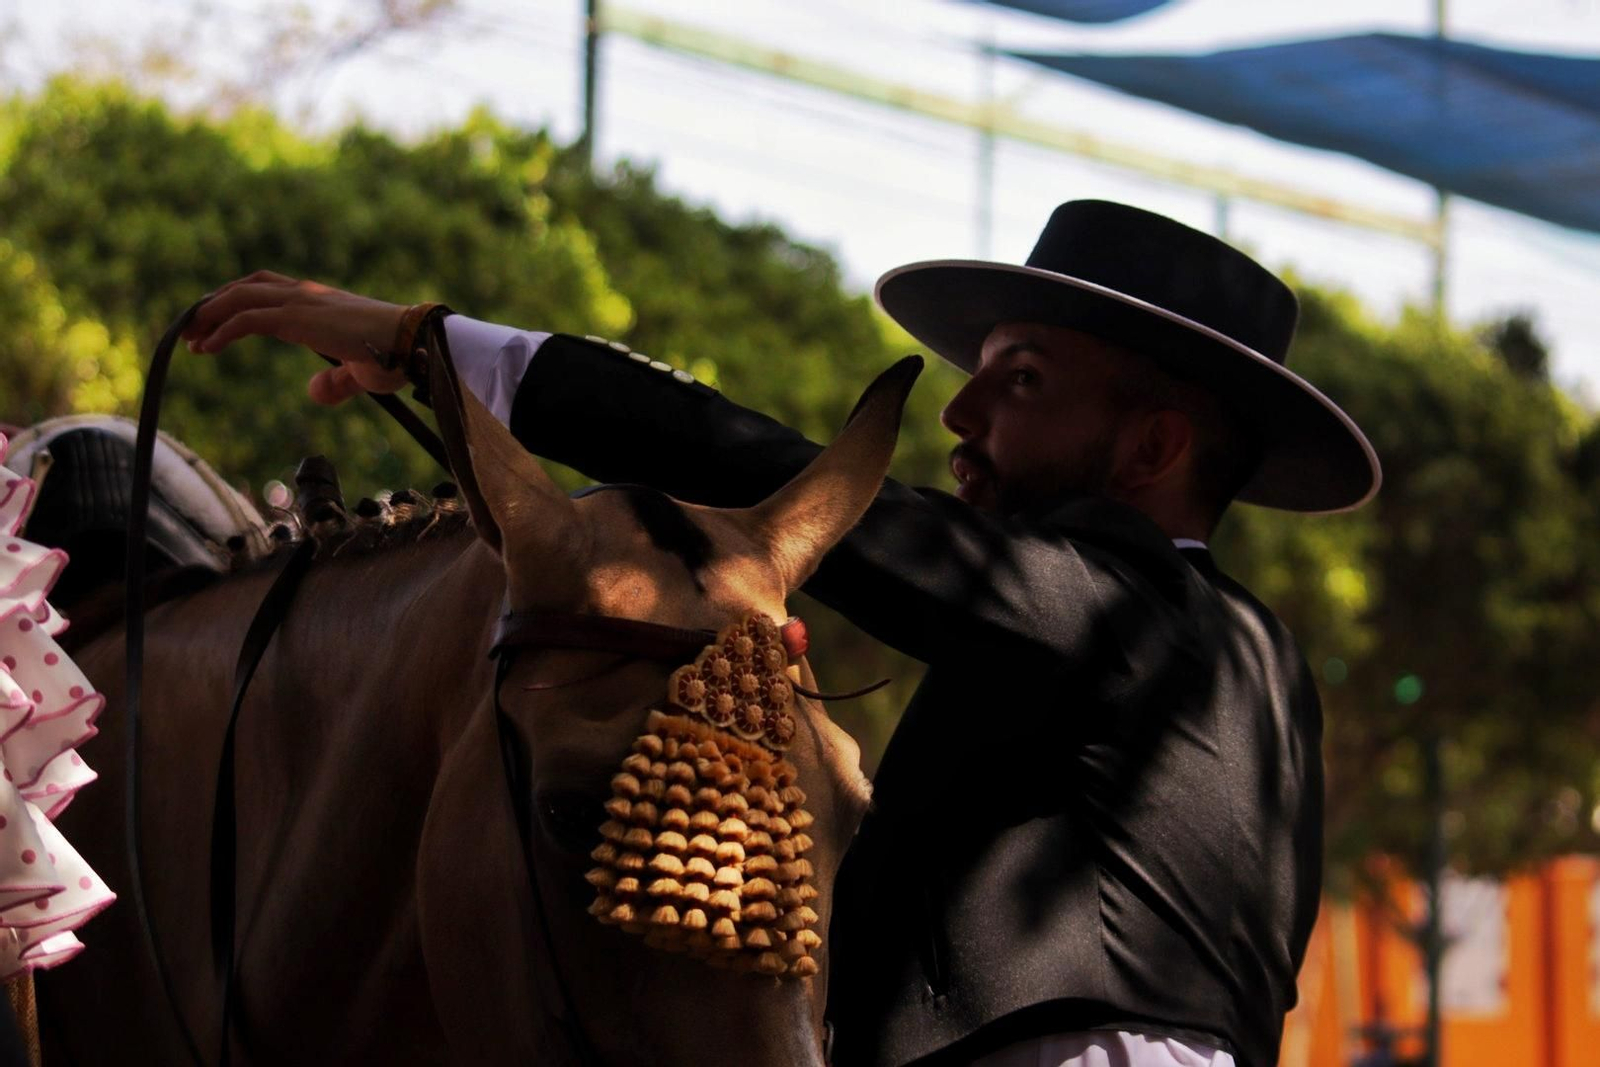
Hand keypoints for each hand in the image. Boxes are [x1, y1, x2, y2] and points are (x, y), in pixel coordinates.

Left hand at [183, 271, 412, 404]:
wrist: (414, 344)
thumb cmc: (397, 357)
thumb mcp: (359, 373)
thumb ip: (336, 381)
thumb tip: (314, 391)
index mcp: (319, 301)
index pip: (266, 288)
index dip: (235, 303)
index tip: (214, 325)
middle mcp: (306, 294)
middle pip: (245, 287)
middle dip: (213, 306)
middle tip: (190, 329)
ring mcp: (301, 302)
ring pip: (239, 298)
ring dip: (209, 315)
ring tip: (189, 337)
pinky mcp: (297, 318)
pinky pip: (247, 319)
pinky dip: (221, 331)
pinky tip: (205, 347)